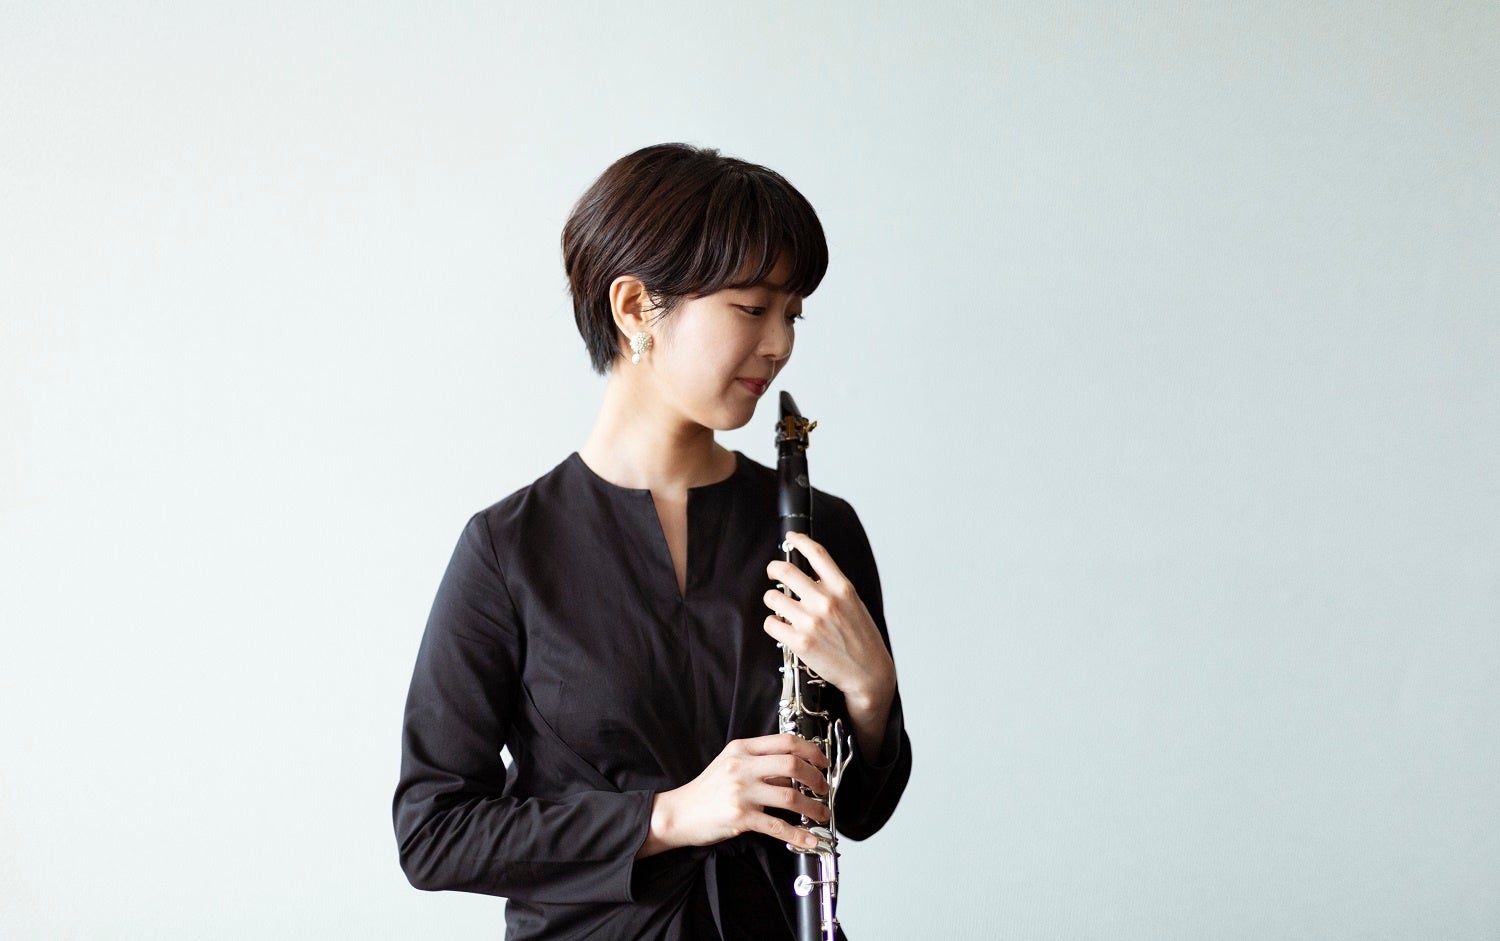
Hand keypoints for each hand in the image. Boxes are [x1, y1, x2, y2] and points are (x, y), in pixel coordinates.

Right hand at [637, 734, 830, 857]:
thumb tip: (794, 769)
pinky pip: (778, 827)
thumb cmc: (706, 790)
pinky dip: (799, 835)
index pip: (785, 742)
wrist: (678, 813)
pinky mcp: (740, 817)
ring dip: (813, 807)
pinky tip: (810, 839)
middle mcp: (742, 767)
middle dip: (816, 778)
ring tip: (821, 813)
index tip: (822, 761)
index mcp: (742, 749)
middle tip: (823, 787)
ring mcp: (741, 792)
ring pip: (790, 797)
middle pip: (792, 765)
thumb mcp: (729, 764)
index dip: (811, 751)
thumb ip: (758, 762)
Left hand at [762, 531, 895, 718]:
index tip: (791, 537)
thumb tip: (811, 576)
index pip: (817, 554)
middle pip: (786, 570)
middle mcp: (825, 601)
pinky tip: (783, 628)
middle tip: (773, 573)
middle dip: (773, 569)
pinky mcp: (799, 642)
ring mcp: (810, 621)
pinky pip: (771, 623)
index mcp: (842, 588)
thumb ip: (834, 589)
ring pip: (772, 598)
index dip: (800, 540)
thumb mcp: (855, 605)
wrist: (869, 674)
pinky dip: (773, 624)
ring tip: (782, 608)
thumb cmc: (863, 640)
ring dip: (773, 601)